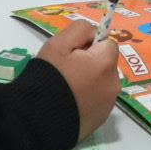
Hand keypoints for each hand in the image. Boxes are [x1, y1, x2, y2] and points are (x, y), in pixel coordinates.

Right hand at [36, 22, 120, 139]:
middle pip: (106, 65)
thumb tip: (94, 32)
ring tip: (66, 90)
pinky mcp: (101, 120)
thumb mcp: (58, 44)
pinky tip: (69, 103)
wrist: (37, 118)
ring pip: (102, 83)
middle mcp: (113, 85)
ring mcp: (108, 105)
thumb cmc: (49, 77)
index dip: (90, 45)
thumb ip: (80, 29)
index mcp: (106, 64)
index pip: (108, 44)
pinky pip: (98, 101)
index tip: (73, 54)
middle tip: (67, 71)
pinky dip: (87, 99)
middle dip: (91, 64)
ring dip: (90, 82)